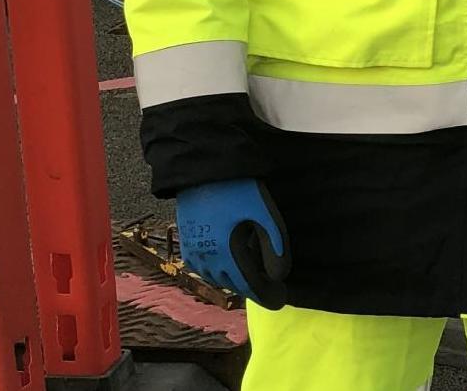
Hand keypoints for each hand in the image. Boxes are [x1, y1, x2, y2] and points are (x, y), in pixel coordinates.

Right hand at [176, 178, 289, 305]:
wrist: (204, 166)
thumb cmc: (237, 188)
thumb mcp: (263, 213)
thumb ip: (274, 244)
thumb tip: (280, 274)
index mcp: (227, 253)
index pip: (248, 286)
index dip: (265, 295)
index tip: (279, 300)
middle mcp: (206, 258)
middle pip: (232, 284)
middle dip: (252, 287)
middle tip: (270, 286)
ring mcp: (193, 250)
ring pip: (215, 277)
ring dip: (234, 280)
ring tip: (251, 275)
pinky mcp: (186, 239)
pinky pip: (202, 266)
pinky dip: (217, 270)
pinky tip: (227, 262)